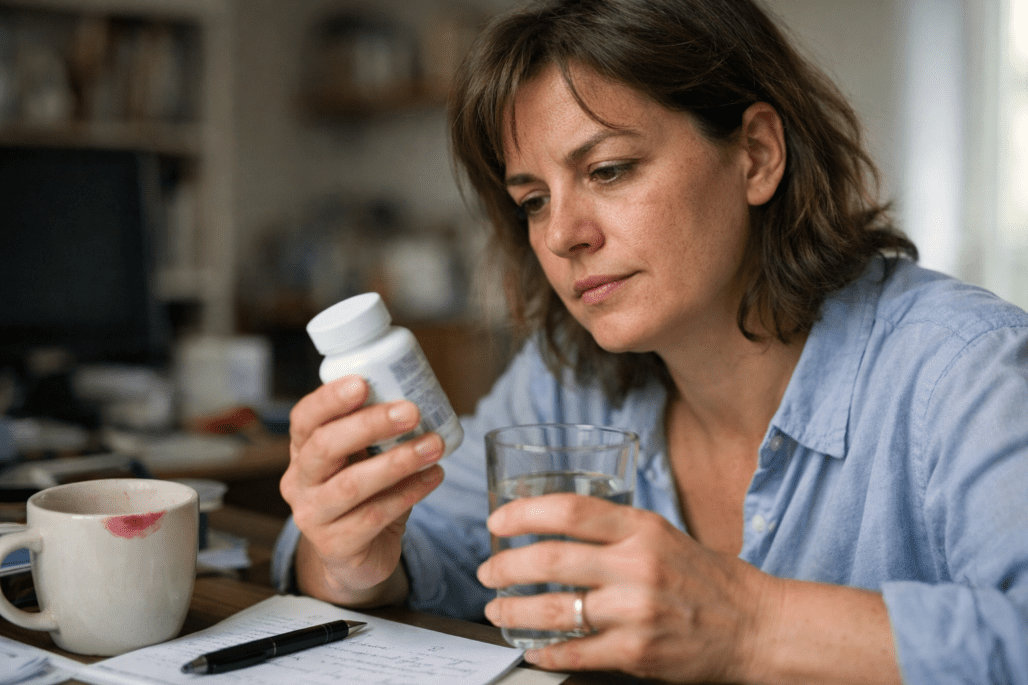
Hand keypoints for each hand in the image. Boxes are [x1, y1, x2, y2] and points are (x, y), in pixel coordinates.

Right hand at [280, 375, 444, 606]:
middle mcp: (299, 482)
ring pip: (351, 484)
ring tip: (434, 446)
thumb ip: (377, 434)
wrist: (355, 558)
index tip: (363, 383)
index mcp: (303, 451)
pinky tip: (433, 477)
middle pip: (325, 447)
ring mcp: (313, 516)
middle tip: (411, 411)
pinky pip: (375, 516)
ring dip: (398, 461)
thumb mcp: (361, 461)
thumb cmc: (363, 497)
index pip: (305, 418)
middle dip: (370, 424)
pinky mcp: (336, 545)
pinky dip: (409, 493)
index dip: (330, 399)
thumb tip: (418, 397)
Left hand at [476, 493, 771, 682]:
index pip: (570, 511)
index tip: (498, 522)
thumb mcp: (662, 534)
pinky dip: (545, 652)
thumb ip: (613, 528)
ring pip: (556, 611)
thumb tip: (551, 524)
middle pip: (551, 560)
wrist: (754, 625)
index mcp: (642, 529)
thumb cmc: (704, 577)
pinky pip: (576, 654)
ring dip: (514, 611)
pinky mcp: (637, 652)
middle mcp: (637, 566)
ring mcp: (636, 612)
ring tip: (497, 610)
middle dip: (506, 566)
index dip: (523, 514)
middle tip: (488, 572)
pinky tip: (532, 648)